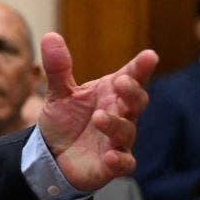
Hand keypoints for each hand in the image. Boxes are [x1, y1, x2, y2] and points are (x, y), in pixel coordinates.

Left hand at [38, 32, 158, 191]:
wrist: (52, 155)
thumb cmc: (65, 120)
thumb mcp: (58, 93)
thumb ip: (58, 68)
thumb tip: (50, 35)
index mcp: (109, 93)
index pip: (130, 77)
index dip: (140, 67)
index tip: (149, 56)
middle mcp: (120, 114)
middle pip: (136, 101)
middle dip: (132, 91)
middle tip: (121, 82)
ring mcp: (118, 140)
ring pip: (127, 131)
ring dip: (116, 124)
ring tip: (99, 117)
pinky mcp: (113, 164)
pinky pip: (124, 163)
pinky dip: (120, 160)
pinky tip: (110, 156)